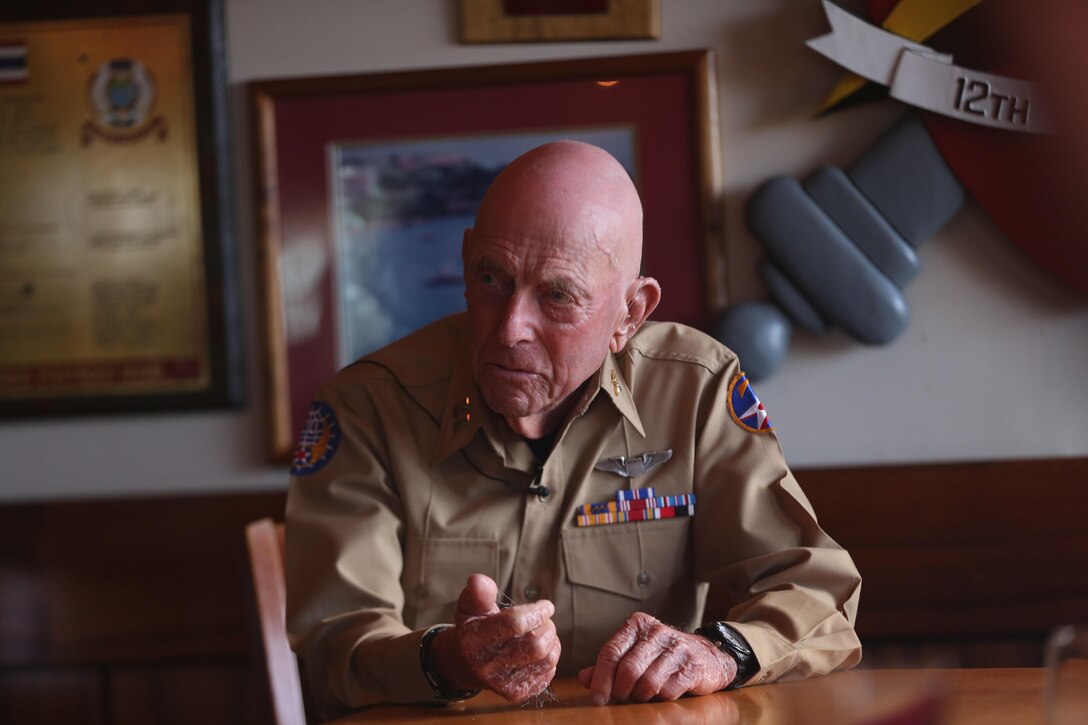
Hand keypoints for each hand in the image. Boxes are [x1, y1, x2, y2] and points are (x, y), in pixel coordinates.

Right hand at [429, 574, 559, 702]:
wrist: (462, 665)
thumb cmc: (472, 629)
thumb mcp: (470, 608)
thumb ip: (478, 593)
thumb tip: (478, 580)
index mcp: (474, 640)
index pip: (515, 624)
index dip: (537, 612)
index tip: (546, 605)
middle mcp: (486, 666)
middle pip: (535, 645)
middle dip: (547, 627)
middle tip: (545, 620)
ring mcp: (501, 683)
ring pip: (545, 661)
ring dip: (552, 642)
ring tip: (545, 632)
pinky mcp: (514, 693)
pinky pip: (546, 675)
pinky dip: (550, 659)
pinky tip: (542, 651)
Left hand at [578, 612, 735, 704]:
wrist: (708, 656)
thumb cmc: (662, 656)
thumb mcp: (634, 653)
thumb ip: (609, 664)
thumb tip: (584, 677)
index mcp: (637, 625)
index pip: (611, 652)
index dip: (601, 678)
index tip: (598, 698)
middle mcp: (657, 632)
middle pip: (628, 669)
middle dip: (620, 691)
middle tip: (620, 699)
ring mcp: (677, 648)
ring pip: (647, 682)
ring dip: (639, 696)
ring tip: (639, 697)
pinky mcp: (692, 667)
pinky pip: (668, 690)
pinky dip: (659, 698)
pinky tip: (660, 694)